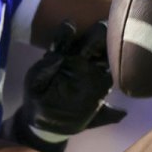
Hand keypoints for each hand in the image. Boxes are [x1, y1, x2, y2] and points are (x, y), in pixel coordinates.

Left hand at [21, 20, 126, 137]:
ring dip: (113, 49)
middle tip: (97, 37)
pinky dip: (117, 73)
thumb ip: (43, 69)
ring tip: (112, 51)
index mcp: (62, 53)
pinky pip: (112, 77)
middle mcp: (80, 59)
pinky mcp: (100, 89)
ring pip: (108, 54)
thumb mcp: (34, 83)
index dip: (69, 28)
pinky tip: (117, 73)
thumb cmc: (37, 96)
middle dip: (100, 33)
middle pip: (96, 38)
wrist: (45, 124)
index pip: (67, 34)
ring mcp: (92, 72)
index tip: (69, 28)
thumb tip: (58, 56)